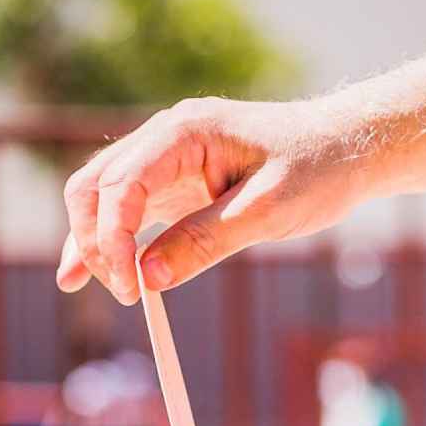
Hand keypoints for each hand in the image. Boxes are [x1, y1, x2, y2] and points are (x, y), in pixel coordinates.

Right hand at [57, 45, 425, 304]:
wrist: (348, 148)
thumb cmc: (317, 169)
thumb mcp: (268, 211)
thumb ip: (206, 241)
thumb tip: (148, 279)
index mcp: (185, 131)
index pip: (122, 185)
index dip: (115, 240)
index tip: (131, 289)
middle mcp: (166, 138)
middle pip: (96, 186)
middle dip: (94, 240)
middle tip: (123, 294)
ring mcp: (168, 159)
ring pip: (102, 196)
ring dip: (90, 240)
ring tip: (76, 286)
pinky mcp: (176, 181)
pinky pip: (128, 209)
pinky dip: (110, 239)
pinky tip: (92, 273)